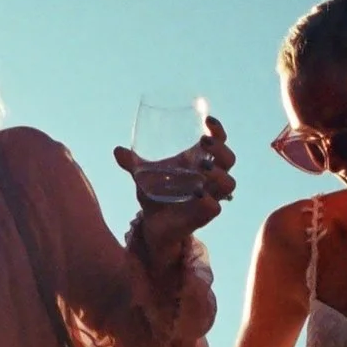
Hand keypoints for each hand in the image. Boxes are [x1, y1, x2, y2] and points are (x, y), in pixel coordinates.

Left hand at [117, 116, 236, 248]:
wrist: (153, 226)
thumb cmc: (155, 196)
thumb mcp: (143, 176)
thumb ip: (132, 163)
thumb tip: (118, 151)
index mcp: (199, 163)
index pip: (219, 143)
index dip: (218, 131)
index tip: (208, 120)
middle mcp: (209, 179)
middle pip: (228, 160)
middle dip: (219, 149)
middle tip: (203, 142)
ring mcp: (209, 197)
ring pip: (229, 184)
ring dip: (219, 174)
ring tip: (203, 168)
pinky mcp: (203, 217)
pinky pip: (214, 208)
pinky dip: (208, 201)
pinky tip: (197, 194)